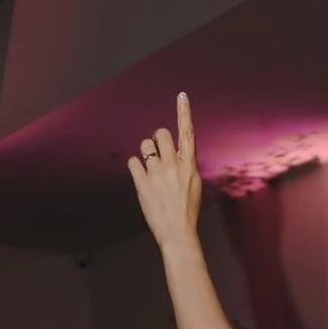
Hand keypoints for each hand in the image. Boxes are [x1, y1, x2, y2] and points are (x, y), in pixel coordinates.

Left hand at [128, 92, 202, 251]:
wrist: (178, 233)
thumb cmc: (186, 210)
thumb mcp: (194, 184)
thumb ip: (185, 164)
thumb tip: (178, 151)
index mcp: (189, 165)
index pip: (188, 132)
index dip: (184, 112)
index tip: (181, 95)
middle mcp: (173, 165)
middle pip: (162, 134)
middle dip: (158, 138)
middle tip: (158, 152)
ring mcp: (157, 174)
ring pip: (146, 145)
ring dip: (146, 151)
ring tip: (150, 167)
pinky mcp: (143, 184)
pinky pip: (133, 161)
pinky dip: (135, 166)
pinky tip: (141, 176)